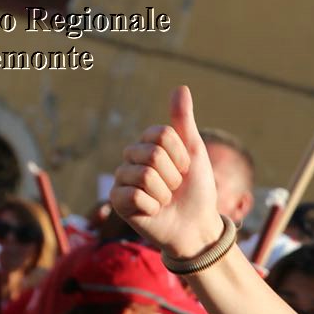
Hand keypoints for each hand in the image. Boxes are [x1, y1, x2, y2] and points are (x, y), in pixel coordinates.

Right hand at [111, 86, 222, 258]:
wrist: (196, 226)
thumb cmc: (197, 190)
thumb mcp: (194, 152)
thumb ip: (183, 121)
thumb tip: (181, 87)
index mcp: (148, 144)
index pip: (161, 135)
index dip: (180, 155)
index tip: (185, 169)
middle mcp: (132, 158)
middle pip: (153, 154)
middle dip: (173, 176)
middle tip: (175, 188)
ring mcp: (122, 179)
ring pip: (144, 175)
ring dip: (164, 193)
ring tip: (165, 200)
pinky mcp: (117, 201)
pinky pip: (134, 196)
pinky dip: (152, 207)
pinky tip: (153, 212)